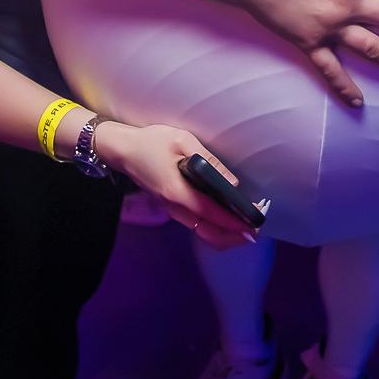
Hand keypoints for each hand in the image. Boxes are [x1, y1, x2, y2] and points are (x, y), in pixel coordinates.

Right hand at [93, 122, 257, 248]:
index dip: (235, 221)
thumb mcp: (183, 140)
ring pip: (203, 233)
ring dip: (226, 234)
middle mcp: (175, 207)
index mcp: (177, 191)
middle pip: (209, 234)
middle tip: (254, 229)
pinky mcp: (172, 209)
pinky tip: (227, 218)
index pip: (212, 213)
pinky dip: (215, 228)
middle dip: (234, 237)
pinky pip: (197, 225)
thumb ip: (209, 161)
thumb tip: (231, 183)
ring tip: (245, 224)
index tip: (254, 222)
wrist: (123, 150)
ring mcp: (172, 211)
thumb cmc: (151, 142)